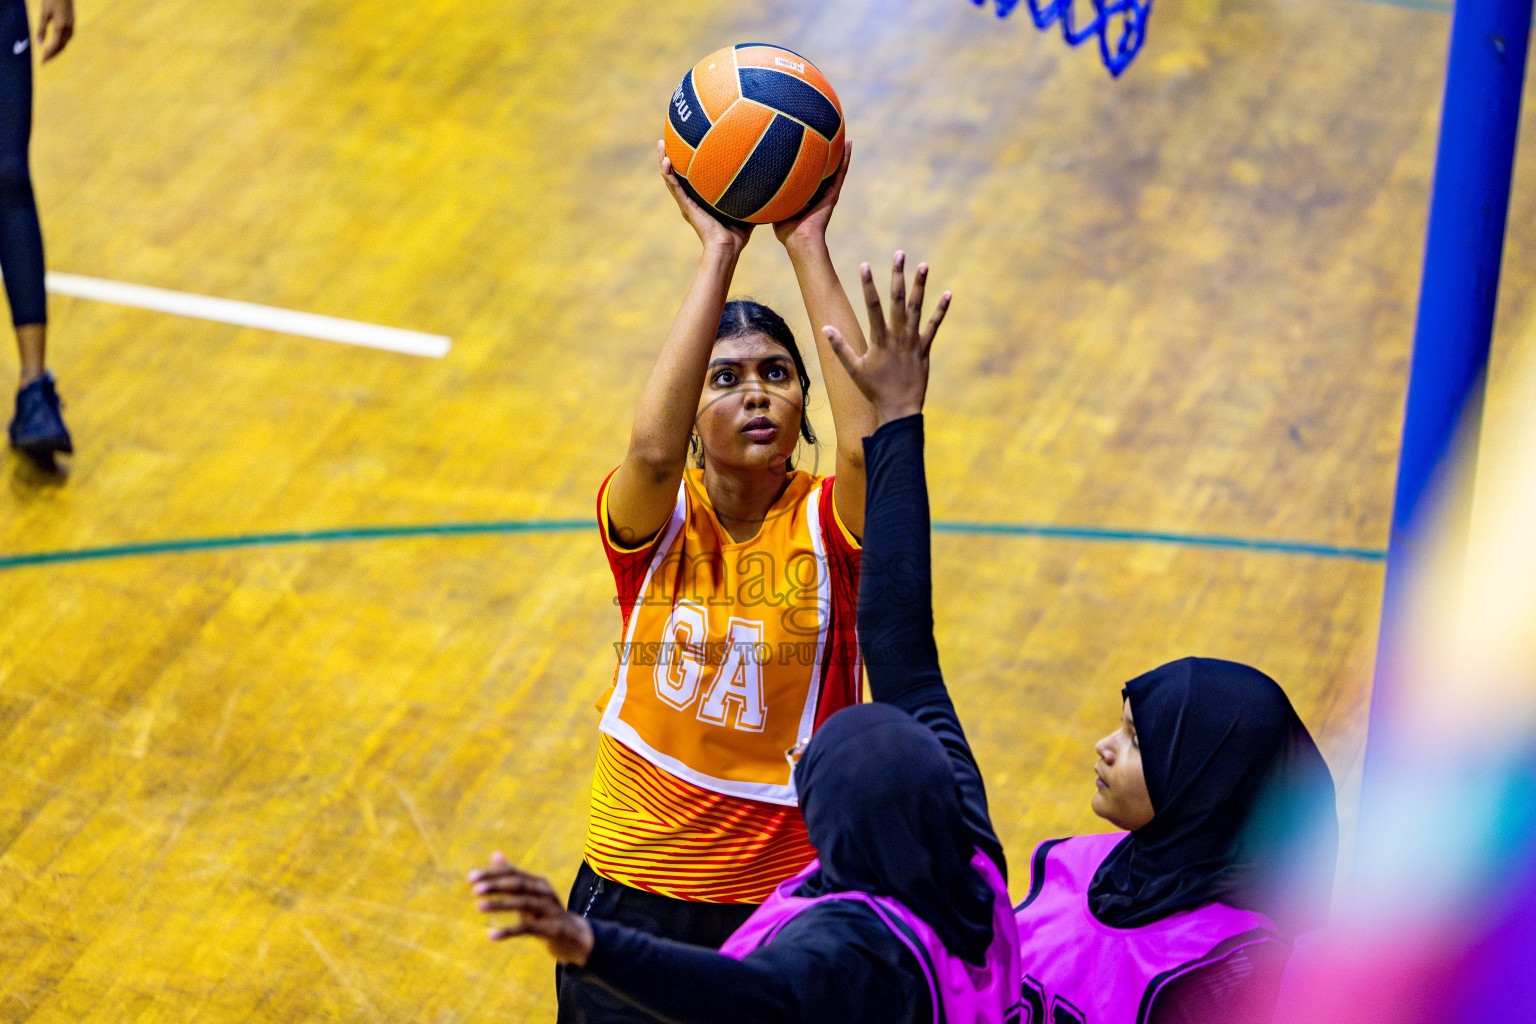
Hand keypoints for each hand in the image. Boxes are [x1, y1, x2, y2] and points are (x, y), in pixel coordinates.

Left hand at [37, 0, 73, 60]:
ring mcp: (72, 28)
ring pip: (65, 44)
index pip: (55, 45)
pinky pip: (67, 39)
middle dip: (53, 55)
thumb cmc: (52, 1)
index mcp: (61, 27)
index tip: (42, 61)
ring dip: (57, 51)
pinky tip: (56, 46)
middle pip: (61, 47)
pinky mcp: (72, 25)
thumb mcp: (44, 14)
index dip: (48, 53)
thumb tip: (39, 43)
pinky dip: (61, 45)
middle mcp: (68, 29)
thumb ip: (42, 29)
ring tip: (49, 56)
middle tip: (44, 61)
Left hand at [469, 853, 594, 965]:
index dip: (492, 874)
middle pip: (518, 884)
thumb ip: (512, 876)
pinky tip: (490, 935)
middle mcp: (544, 892)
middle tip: (474, 890)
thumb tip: (495, 854)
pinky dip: (508, 931)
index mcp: (537, 883)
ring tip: (479, 907)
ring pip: (523, 903)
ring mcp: (550, 910)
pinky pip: (527, 929)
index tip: (470, 878)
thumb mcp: (529, 895)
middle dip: (496, 886)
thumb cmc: (545, 914)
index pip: (512, 873)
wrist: (575, 938)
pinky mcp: (552, 929)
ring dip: (501, 904)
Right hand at [658, 140, 752, 255]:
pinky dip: (668, 173)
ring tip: (661, 144)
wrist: (728, 247)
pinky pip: (674, 187)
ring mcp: (686, 203)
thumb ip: (751, 197)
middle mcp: (691, 200)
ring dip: (664, 160)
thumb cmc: (737, 234)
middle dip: (671, 157)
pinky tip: (666, 160)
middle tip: (666, 140)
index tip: (686, 147)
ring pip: (670, 178)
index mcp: (700, 201)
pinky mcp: (686, 206)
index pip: (691, 178)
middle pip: (677, 175)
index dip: (686, 164)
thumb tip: (767, 183)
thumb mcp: (745, 210)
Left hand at [774, 139, 850, 249]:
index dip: (811, 161)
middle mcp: (820, 192)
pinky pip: (840, 173)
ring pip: (836, 168)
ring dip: (840, 152)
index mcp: (808, 195)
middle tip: (828, 134)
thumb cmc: (787, 230)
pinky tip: (848, 144)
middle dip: (826, 153)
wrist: (800, 240)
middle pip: (825, 169)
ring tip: (842, 135)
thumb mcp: (776, 209)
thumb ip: (772, 196)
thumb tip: (757, 184)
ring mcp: (828, 192)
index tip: (809, 144)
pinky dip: (845, 158)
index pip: (811, 174)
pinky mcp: (833, 194)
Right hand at [825, 251, 949, 423]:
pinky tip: (948, 294)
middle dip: (898, 276)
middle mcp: (898, 337)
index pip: (873, 307)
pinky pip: (934, 326)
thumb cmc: (875, 390)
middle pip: (897, 300)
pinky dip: (941, 310)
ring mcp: (913, 341)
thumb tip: (826, 328)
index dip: (868, 285)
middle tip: (900, 254)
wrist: (899, 408)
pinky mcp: (925, 348)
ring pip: (917, 308)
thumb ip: (840, 348)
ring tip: (924, 265)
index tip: (865, 266)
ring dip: (920, 286)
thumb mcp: (854, 370)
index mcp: (879, 340)